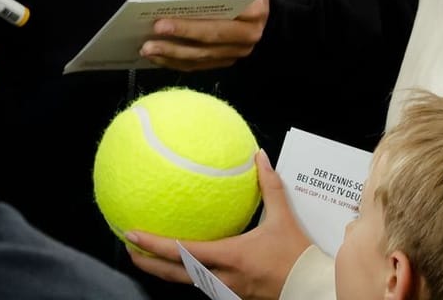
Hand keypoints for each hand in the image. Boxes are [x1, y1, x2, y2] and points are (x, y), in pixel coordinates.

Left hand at [126, 151, 311, 299]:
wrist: (313, 289)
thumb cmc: (297, 256)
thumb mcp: (283, 218)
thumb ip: (270, 185)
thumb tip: (260, 156)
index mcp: (231, 256)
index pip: (183, 251)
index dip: (154, 244)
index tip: (133, 233)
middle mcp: (224, 277)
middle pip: (176, 274)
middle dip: (149, 262)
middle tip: (129, 247)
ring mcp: (227, 290)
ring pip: (188, 282)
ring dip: (165, 270)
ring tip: (147, 256)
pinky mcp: (234, 296)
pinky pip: (204, 285)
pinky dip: (187, 274)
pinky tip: (182, 264)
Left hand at [141, 0, 269, 70]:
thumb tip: (174, 10)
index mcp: (252, 11)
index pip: (216, 24)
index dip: (187, 27)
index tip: (160, 24)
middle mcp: (249, 36)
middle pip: (207, 45)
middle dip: (174, 46)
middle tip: (147, 44)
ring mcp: (239, 51)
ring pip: (202, 59)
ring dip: (172, 57)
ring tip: (147, 52)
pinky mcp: (229, 58)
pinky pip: (202, 64)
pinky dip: (179, 62)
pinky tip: (160, 57)